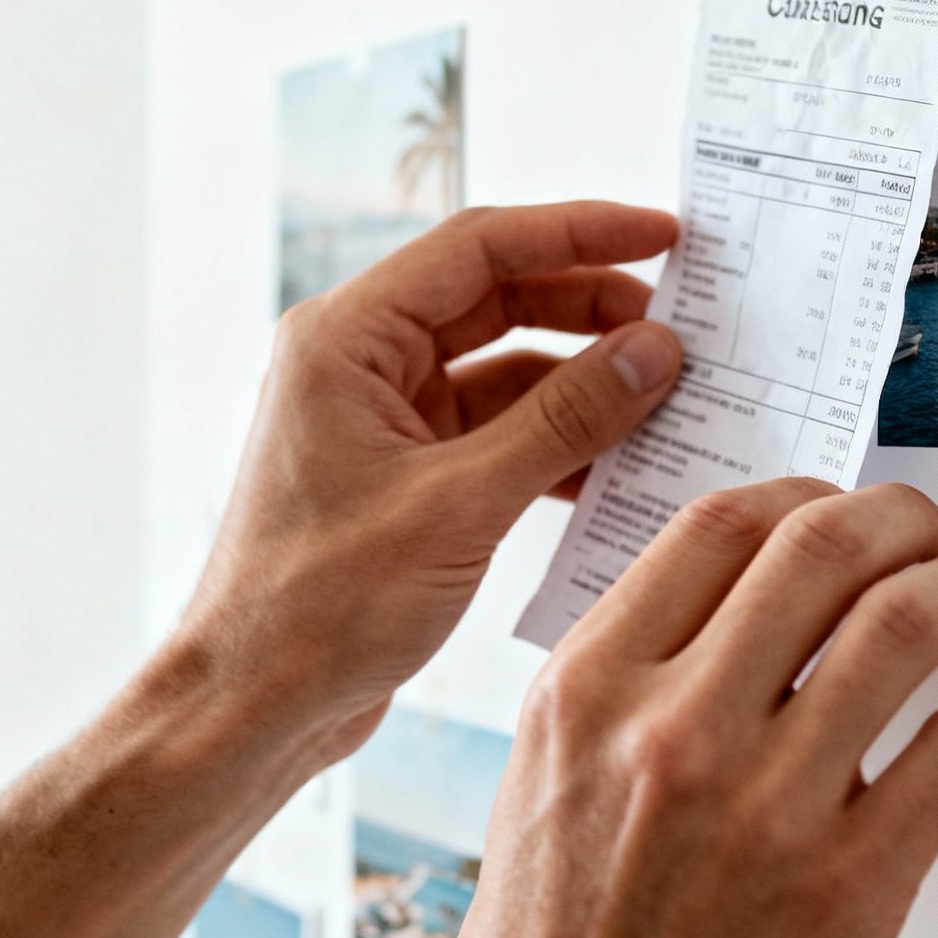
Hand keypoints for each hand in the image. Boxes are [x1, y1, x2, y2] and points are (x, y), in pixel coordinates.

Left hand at [182, 202, 681, 759]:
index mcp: (346, 339)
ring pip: (504, 373)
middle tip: (682, 325)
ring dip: (582, 383)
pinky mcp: (405, 481)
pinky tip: (622, 465)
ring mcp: (382, 424)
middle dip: (591, 308)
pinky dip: (557, 444)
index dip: (579, 232)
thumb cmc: (321, 605)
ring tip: (668, 395)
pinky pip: (497, 436)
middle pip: (496, 300)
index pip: (480, 249)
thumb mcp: (462, 503)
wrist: (254, 706)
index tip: (666, 235)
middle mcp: (359, 366)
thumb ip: (565, 420)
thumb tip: (654, 352)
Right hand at [430, 478, 937, 937]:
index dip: (803, 497)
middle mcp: (674, 732)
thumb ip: (621, 692)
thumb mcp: (537, 790)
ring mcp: (768, 809)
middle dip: (901, 520)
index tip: (836, 512)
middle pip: (825, 547)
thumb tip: (722, 616)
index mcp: (587, 694)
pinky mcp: (849, 892)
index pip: (720, 524)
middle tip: (929, 537)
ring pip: (906, 627)